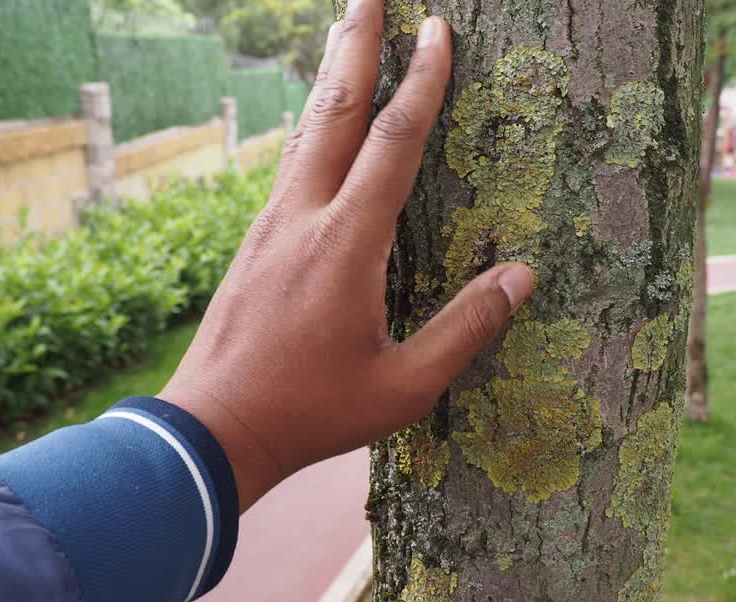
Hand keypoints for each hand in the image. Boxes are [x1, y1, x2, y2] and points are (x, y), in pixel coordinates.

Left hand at [158, 5, 534, 511]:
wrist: (212, 428)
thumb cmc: (311, 412)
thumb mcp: (403, 387)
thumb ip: (464, 330)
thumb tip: (522, 277)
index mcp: (345, 245)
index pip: (392, 145)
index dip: (421, 84)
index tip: (438, 31)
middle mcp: (302, 218)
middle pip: (333, 112)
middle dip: (355, 45)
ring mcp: (270, 226)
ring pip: (304, 133)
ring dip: (327, 75)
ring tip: (343, 29)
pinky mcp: (253, 242)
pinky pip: (289, 164)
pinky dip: (311, 126)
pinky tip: (316, 123)